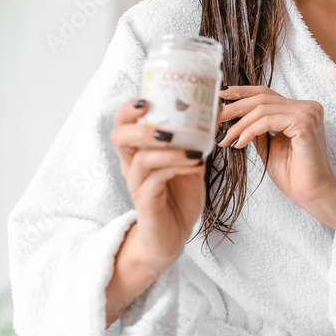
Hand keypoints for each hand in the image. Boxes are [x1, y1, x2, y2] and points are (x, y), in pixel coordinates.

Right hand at [109, 98, 206, 270]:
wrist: (172, 236)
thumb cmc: (178, 196)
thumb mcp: (189, 163)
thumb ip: (195, 141)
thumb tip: (215, 111)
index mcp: (138, 151)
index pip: (123, 123)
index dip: (128, 109)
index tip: (146, 99)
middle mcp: (132, 165)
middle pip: (120, 137)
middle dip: (143, 127)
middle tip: (168, 128)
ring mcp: (137, 185)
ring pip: (141, 159)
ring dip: (170, 151)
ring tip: (194, 150)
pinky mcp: (147, 203)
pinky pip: (156, 181)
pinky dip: (177, 168)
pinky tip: (196, 165)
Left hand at [216, 85, 335, 208]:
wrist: (312, 194)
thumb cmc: (293, 174)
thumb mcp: (269, 146)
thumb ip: (257, 128)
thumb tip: (234, 116)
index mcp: (301, 109)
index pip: (267, 93)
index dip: (243, 92)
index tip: (222, 96)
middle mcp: (307, 106)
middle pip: (263, 98)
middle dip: (235, 107)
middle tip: (215, 117)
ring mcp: (307, 113)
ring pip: (262, 109)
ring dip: (239, 124)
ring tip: (225, 139)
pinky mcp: (304, 123)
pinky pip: (267, 121)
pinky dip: (249, 131)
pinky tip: (239, 144)